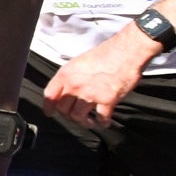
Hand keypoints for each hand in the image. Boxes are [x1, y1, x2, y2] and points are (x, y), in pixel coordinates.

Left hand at [41, 27, 156, 130]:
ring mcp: (90, 94)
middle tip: (74, 118)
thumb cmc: (106, 54)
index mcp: (66, 74)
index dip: (48, 106)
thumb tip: (67, 88)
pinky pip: (101, 117)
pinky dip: (102, 122)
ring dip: (83, 122)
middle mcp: (75, 85)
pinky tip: (104, 122)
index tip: (50, 112)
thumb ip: (71, 76)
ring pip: (78, 116)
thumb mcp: (79, 62)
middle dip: (68, 116)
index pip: (50, 95)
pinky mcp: (107, 100)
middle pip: (63, 109)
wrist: (126, 52)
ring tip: (89, 122)